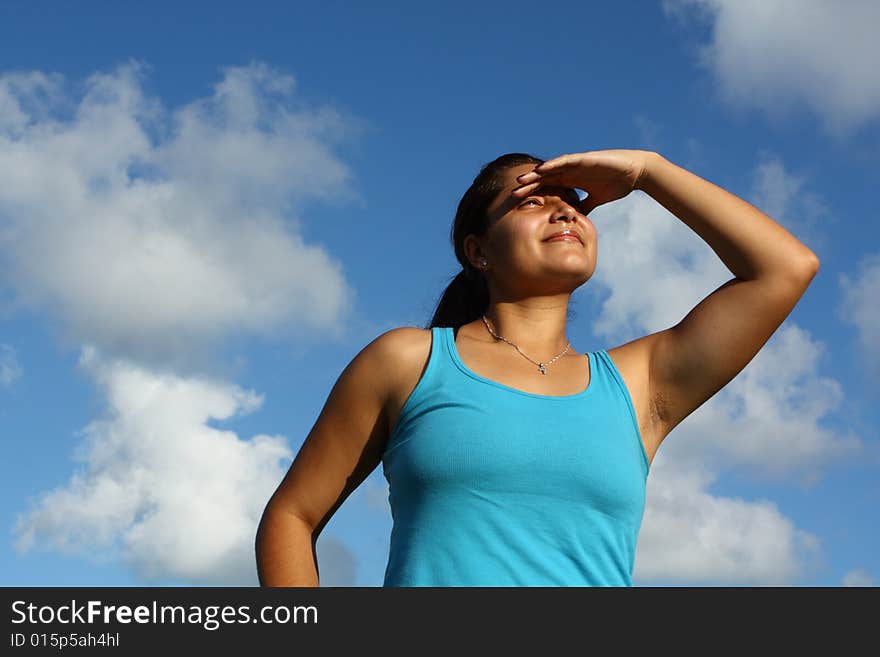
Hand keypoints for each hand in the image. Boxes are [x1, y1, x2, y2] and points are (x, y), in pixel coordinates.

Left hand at [512, 149, 654, 214]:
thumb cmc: (617, 184)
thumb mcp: (596, 200)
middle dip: (529, 186)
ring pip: (550, 169)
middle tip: (512, 194)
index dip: (534, 195)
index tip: (519, 205)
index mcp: (572, 181)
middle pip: (544, 178)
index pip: (548, 188)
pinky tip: (541, 169)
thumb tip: (576, 218)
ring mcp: (576, 164)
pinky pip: (565, 160)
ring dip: (535, 174)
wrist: (635, 173)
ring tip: (520, 181)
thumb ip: (584, 206)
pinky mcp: (584, 158)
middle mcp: (570, 171)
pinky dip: (553, 164)